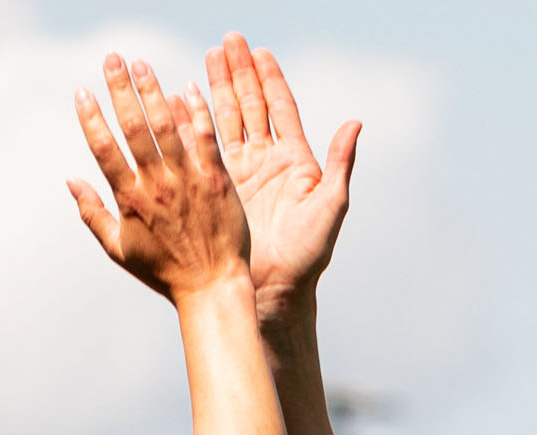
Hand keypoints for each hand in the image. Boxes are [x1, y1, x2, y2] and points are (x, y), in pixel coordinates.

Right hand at [69, 54, 251, 303]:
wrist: (212, 287)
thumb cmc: (163, 272)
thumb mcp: (119, 250)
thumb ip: (92, 214)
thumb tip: (70, 181)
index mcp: (131, 200)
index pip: (105, 150)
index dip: (91, 118)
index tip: (82, 91)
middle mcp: (158, 185)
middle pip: (134, 128)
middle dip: (120, 90)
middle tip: (112, 59)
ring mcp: (189, 180)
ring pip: (168, 127)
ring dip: (153, 91)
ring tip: (141, 64)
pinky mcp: (217, 180)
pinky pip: (205, 139)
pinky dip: (195, 112)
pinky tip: (186, 87)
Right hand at [200, 34, 357, 322]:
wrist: (275, 290)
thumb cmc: (309, 255)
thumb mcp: (330, 207)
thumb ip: (339, 165)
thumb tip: (355, 124)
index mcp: (295, 161)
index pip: (280, 109)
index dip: (270, 79)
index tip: (259, 51)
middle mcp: (267, 162)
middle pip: (252, 106)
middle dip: (240, 73)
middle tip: (228, 41)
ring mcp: (241, 174)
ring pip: (227, 121)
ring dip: (216, 90)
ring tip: (206, 58)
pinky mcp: (219, 189)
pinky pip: (204, 150)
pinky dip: (193, 125)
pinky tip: (181, 101)